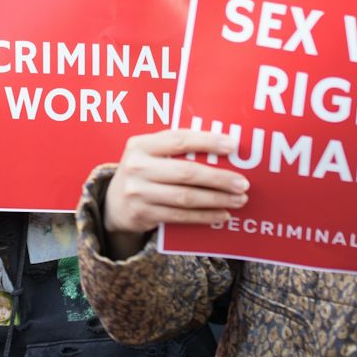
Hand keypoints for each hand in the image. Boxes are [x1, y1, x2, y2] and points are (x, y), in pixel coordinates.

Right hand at [102, 130, 248, 257]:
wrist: (113, 204)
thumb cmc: (144, 172)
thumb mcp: (149, 154)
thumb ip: (176, 149)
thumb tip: (223, 148)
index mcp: (140, 145)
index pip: (178, 140)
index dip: (206, 142)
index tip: (232, 145)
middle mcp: (136, 167)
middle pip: (185, 172)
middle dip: (219, 178)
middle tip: (243, 183)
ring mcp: (137, 192)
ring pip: (185, 197)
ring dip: (216, 199)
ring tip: (238, 200)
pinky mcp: (142, 214)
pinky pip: (180, 216)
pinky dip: (204, 216)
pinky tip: (222, 215)